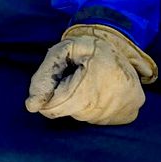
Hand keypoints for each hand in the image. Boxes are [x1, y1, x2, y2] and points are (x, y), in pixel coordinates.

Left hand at [25, 23, 157, 124]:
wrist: (122, 43)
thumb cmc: (87, 46)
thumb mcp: (64, 50)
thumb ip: (45, 75)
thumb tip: (31, 106)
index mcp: (94, 82)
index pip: (59, 106)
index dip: (47, 98)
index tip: (47, 89)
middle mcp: (111, 101)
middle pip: (71, 111)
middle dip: (65, 97)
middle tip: (74, 77)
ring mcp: (123, 110)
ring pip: (84, 116)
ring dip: (79, 102)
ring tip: (88, 82)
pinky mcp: (129, 115)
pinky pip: (99, 118)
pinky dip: (93, 107)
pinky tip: (99, 90)